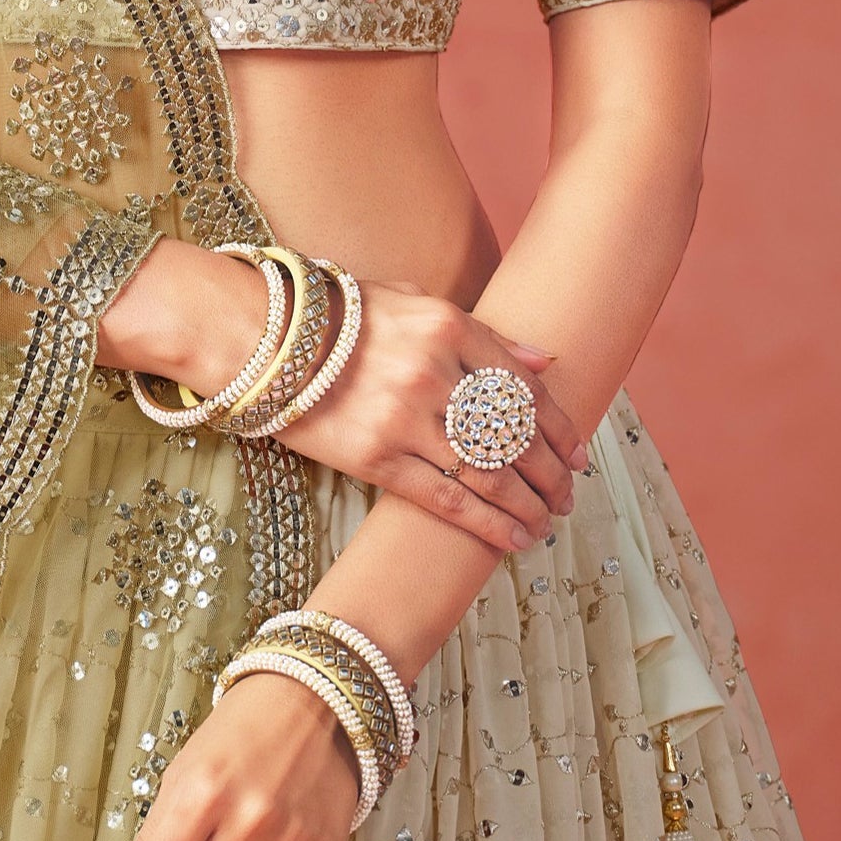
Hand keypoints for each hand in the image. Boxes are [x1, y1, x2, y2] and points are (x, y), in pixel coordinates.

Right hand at [260, 274, 587, 554]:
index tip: (577, 454)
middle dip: (551, 473)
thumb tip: (543, 361)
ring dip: (529, 504)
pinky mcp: (377, 460)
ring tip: (547, 521)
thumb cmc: (340, 318)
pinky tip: (516, 536)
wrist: (263, 340)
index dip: (559, 427)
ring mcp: (406, 418)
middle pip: (515, 434)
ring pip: (491, 473)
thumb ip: (480, 334)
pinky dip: (490, 523)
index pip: (523, 386)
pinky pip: (449, 500)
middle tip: (568, 495)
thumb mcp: (413, 303)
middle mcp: (434, 372)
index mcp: (447, 326)